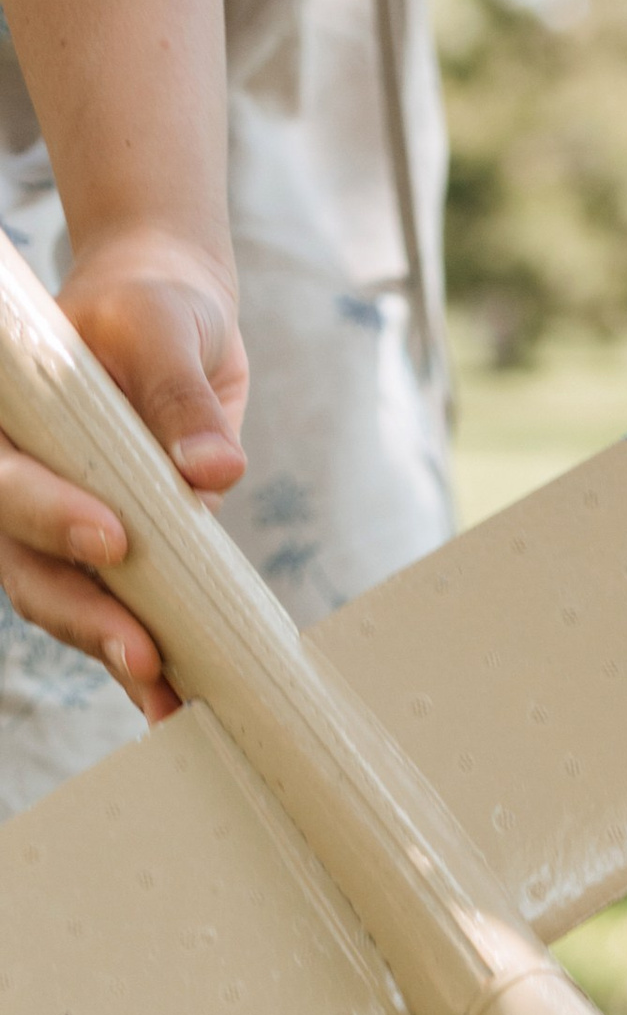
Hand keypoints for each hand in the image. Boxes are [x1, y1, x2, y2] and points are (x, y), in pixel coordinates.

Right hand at [0, 223, 245, 720]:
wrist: (172, 322)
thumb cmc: (152, 310)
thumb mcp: (164, 326)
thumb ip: (182, 396)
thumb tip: (216, 469)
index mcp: (7, 420)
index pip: (8, 478)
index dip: (49, 515)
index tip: (113, 541)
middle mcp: (21, 480)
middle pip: (25, 562)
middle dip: (83, 611)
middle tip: (143, 653)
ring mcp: (60, 524)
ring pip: (62, 601)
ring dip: (111, 652)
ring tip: (166, 701)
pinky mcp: (111, 557)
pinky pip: (115, 613)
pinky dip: (143, 660)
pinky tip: (177, 703)